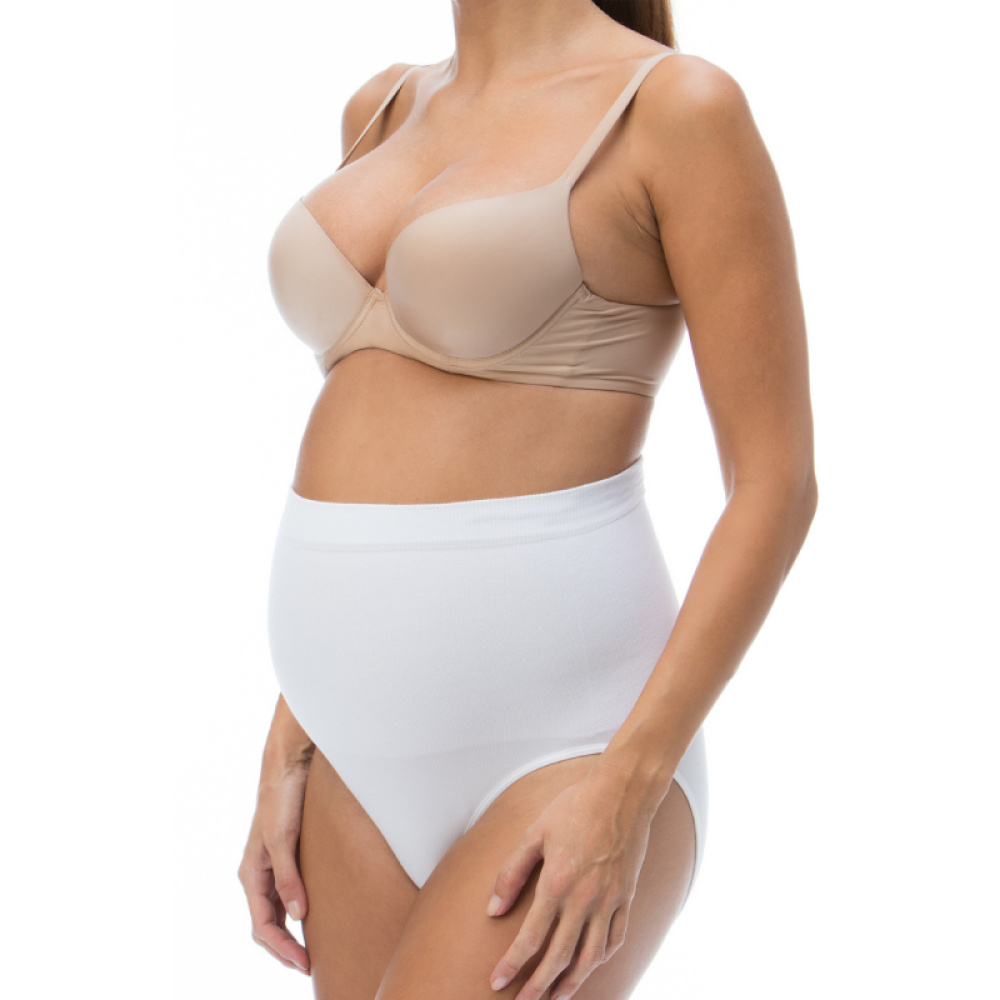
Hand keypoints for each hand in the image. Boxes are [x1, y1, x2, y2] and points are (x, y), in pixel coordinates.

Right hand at [237, 754, 313, 974]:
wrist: (288, 767)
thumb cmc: (282, 800)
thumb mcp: (284, 840)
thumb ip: (289, 878)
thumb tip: (297, 917)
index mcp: (251, 874)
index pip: (262, 925)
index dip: (282, 949)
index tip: (305, 964)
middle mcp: (258, 874)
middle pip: (266, 924)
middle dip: (284, 949)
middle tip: (309, 966)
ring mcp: (270, 866)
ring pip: (275, 911)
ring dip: (288, 934)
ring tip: (311, 950)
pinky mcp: (284, 855)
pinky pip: (285, 893)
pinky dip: (294, 911)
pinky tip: (311, 917)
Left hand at [485, 760, 655, 999]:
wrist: (622, 793)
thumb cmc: (575, 807)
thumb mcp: (535, 833)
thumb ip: (512, 873)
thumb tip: (493, 909)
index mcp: (557, 884)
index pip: (531, 938)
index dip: (512, 965)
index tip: (496, 982)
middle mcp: (585, 900)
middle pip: (559, 957)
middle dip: (538, 987)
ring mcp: (609, 901)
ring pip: (590, 957)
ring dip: (572, 983)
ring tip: (556, 998)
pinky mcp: (626, 897)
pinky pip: (616, 939)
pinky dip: (601, 958)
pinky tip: (589, 966)